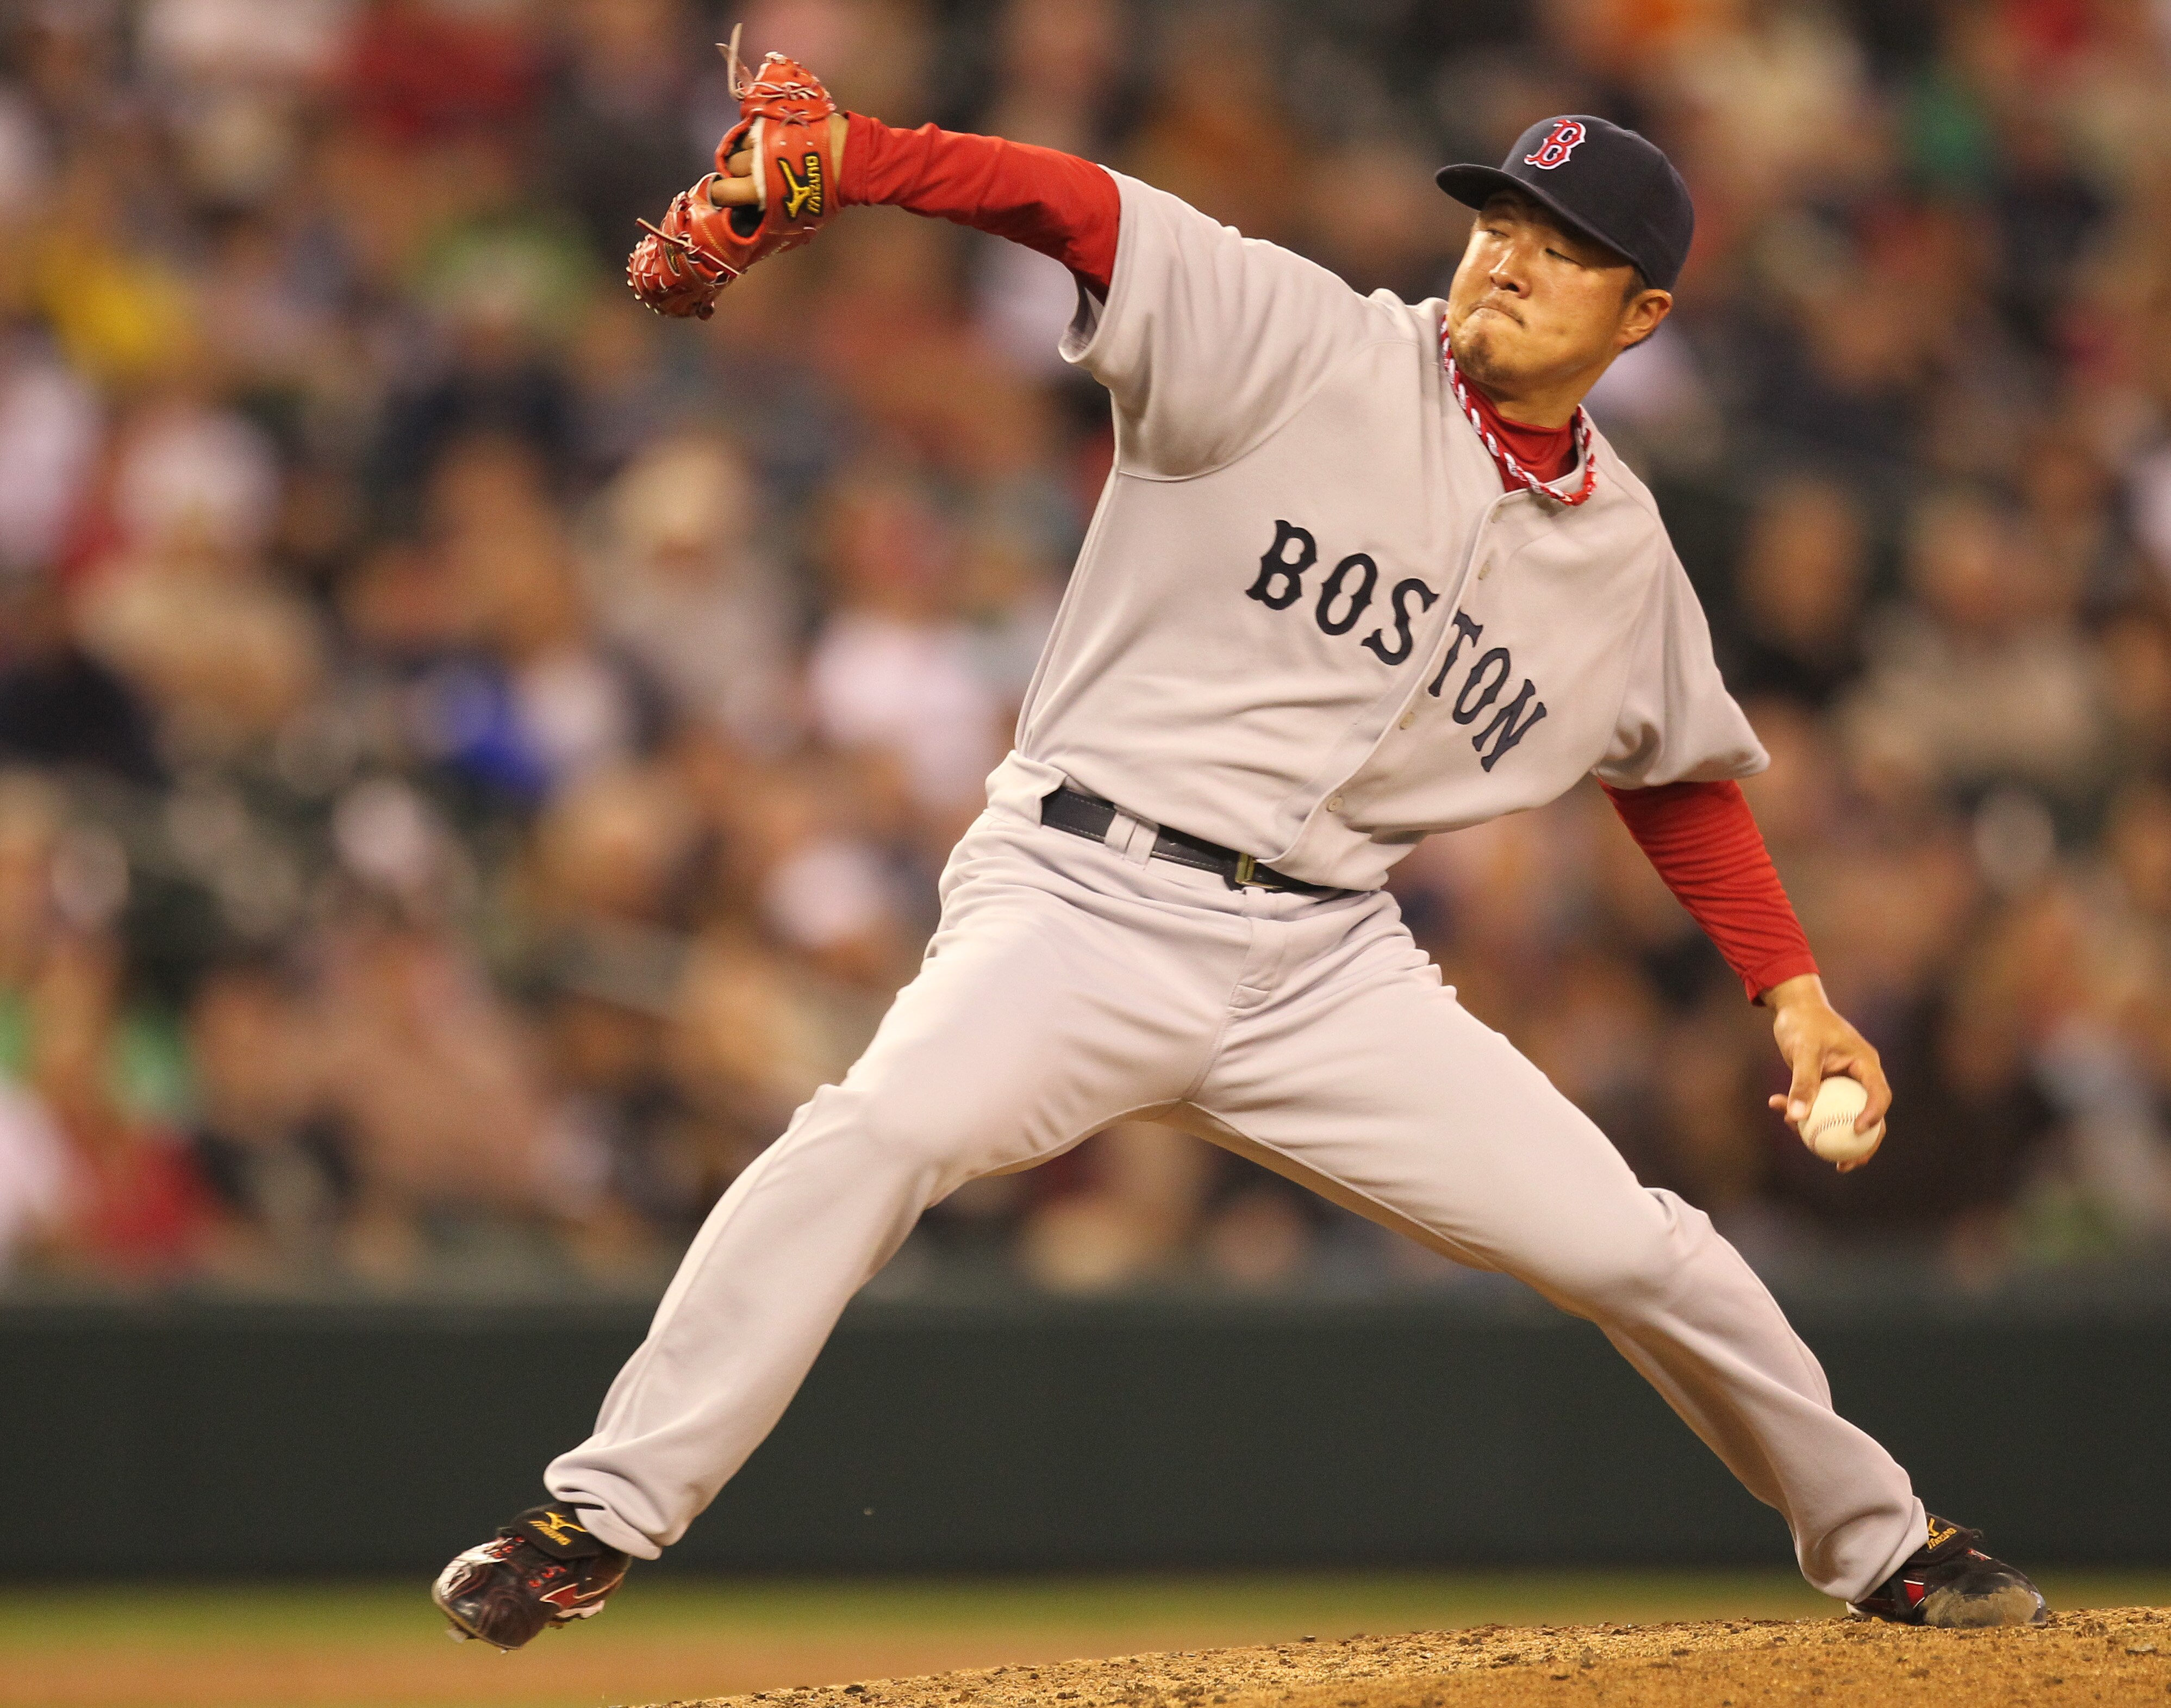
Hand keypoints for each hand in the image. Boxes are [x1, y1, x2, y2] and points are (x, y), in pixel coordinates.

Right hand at [707, 113, 849, 207]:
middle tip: (753, 176)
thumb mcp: (798, 219)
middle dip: (738, 172)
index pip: (722, 192)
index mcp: (760, 190)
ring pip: (741, 146)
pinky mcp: (769, 121)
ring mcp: (761, 138)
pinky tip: (770, 142)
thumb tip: (754, 222)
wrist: (847, 157)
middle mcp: (755, 163)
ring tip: (765, 157)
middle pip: (730, 166)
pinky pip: (752, 129)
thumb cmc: (826, 194)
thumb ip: (772, 218)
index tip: (726, 195)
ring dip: (749, 152)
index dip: (721, 194)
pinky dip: (756, 136)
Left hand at [1762, 973, 1889, 1172]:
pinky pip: (1819, 1106)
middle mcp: (1859, 1076)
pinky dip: (1802, 1112)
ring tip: (1818, 1155)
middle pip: (1868, 1114)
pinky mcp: (1825, 1084)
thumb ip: (1802, 1083)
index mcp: (1866, 1064)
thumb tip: (1795, 1118)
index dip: (1873, 1116)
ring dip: (1829, 1133)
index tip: (1857, 1131)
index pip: (1879, 1094)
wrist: (1792, 1006)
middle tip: (1846, 1164)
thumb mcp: (1803, 1051)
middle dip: (1862, 1143)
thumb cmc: (1803, 1023)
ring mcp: (1843, 1082)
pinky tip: (1778, 1113)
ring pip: (1842, 1115)